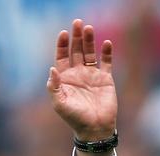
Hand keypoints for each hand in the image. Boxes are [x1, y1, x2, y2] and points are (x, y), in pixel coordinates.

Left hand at [47, 19, 116, 141]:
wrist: (94, 128)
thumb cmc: (74, 118)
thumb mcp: (60, 104)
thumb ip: (54, 87)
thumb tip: (52, 69)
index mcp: (65, 78)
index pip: (62, 57)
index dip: (62, 45)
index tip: (63, 33)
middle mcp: (78, 74)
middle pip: (76, 51)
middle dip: (76, 37)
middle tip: (77, 23)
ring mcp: (92, 75)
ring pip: (90, 53)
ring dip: (89, 41)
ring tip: (89, 28)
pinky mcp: (105, 78)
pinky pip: (106, 62)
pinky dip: (107, 52)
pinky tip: (106, 43)